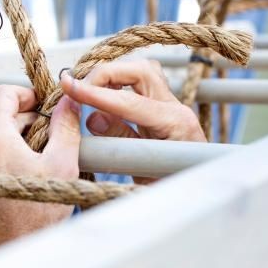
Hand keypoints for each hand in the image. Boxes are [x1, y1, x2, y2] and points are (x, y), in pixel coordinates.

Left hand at [0, 85, 80, 252]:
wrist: (10, 255)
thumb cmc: (35, 214)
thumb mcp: (62, 165)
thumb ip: (65, 126)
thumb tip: (68, 101)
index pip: (5, 93)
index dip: (28, 94)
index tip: (44, 105)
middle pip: (0, 116)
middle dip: (27, 121)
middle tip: (51, 137)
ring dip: (15, 140)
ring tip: (39, 161)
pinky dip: (2, 156)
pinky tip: (23, 175)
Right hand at [60, 59, 205, 182]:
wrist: (197, 197)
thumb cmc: (174, 189)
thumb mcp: (143, 174)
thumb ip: (120, 144)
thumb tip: (93, 117)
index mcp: (176, 124)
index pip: (129, 100)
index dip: (96, 93)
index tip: (70, 88)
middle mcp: (176, 108)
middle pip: (140, 71)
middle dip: (105, 74)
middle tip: (77, 88)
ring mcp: (171, 106)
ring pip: (141, 72)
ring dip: (112, 76)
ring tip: (86, 90)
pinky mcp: (163, 109)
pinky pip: (140, 85)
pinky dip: (117, 85)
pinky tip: (101, 97)